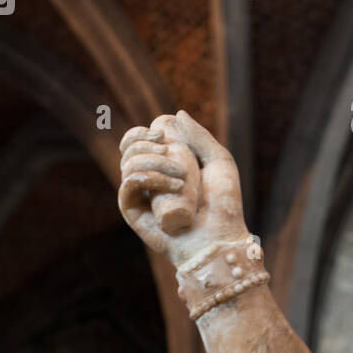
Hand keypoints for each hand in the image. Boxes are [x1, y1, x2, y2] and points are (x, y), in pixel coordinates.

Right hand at [118, 110, 248, 266]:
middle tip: (173, 155)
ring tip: (182, 178)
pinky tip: (171, 184)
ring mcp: (138, 195)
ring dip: (155, 162)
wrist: (221, 238)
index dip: (142, 132)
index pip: (137, 141)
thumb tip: (176, 114)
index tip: (163, 134)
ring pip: (129, 162)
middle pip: (129, 148)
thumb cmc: (224, 204)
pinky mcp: (132, 211)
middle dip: (147, 143)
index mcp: (162, 166)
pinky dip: (148, 177)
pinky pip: (128, 184)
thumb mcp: (219, 161)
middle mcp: (147, 179)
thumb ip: (199, 136)